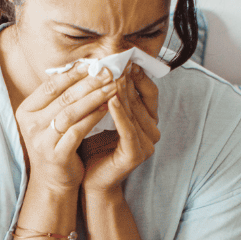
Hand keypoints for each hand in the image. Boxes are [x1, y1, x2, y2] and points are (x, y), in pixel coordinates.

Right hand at [13, 64, 116, 195]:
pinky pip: (78, 131)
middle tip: (108, 72)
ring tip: (111, 88)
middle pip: (63, 97)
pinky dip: (93, 117)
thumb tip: (83, 67)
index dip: (73, 73)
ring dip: (94, 98)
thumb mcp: (49, 119)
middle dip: (88, 83)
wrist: (52, 181)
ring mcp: (42, 141)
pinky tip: (107, 108)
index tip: (93, 64)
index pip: (51, 86)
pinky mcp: (57, 154)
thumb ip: (60, 98)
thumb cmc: (54, 144)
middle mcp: (30, 125)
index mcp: (26, 111)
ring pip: (71, 112)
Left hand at [79, 67, 159, 196]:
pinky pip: (128, 129)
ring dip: (123, 93)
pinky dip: (119, 114)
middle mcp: (152, 131)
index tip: (124, 58)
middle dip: (127, 80)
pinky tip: (110, 99)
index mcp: (147, 121)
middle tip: (117, 61)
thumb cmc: (92, 147)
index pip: (148, 92)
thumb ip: (108, 97)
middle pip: (141, 99)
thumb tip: (102, 67)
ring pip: (134, 112)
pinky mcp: (136, 154)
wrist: (89, 181)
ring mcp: (147, 144)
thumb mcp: (102, 117)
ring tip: (111, 75)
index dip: (138, 75)